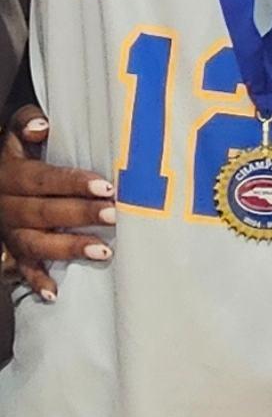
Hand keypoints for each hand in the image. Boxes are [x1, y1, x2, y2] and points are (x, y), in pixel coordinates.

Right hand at [0, 106, 115, 299]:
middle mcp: (6, 205)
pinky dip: (36, 281)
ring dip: (69, 248)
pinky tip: (55, 292)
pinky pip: (22, 269)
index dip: (73, 182)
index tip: (105, 186)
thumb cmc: (14, 153)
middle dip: (80, 215)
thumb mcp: (12, 134)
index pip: (43, 179)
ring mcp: (8, 231)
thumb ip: (25, 123)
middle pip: (44, 212)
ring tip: (103, 251)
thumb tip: (41, 126)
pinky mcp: (10, 250)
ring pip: (35, 242)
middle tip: (115, 215)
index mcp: (10, 174)